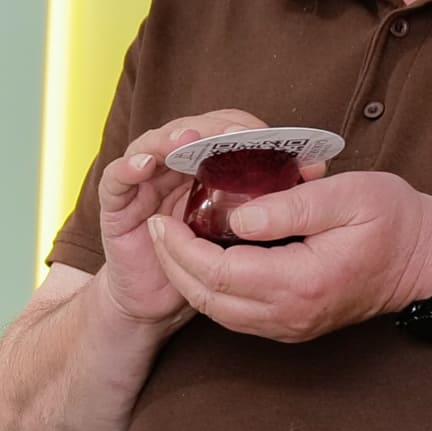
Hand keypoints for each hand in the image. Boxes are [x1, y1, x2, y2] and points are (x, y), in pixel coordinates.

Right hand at [90, 109, 268, 325]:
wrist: (160, 302)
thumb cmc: (206, 263)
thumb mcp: (248, 228)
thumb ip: (277, 197)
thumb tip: (315, 168)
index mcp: (206, 165)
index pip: (223, 130)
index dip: (243, 129)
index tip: (270, 139)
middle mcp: (174, 166)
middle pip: (190, 131)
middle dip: (212, 130)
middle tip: (235, 135)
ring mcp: (143, 181)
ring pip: (153, 145)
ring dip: (171, 140)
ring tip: (188, 141)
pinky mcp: (117, 203)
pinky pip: (117, 178)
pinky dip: (129, 166)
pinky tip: (147, 164)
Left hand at [157, 169, 431, 343]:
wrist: (428, 261)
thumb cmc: (394, 220)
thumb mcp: (349, 196)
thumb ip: (290, 206)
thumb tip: (235, 217)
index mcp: (300, 282)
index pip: (219, 273)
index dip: (181, 248)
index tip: (161, 219)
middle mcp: (289, 315)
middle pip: (209, 299)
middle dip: (173, 265)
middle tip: (154, 229)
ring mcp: (290, 326)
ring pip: (218, 312)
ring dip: (188, 279)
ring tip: (169, 242)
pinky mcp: (291, 325)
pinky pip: (237, 314)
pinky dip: (211, 289)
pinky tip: (201, 259)